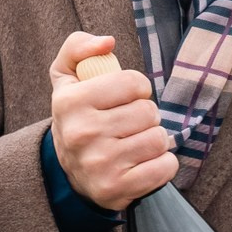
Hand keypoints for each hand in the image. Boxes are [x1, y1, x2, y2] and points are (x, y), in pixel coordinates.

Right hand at [47, 32, 176, 209]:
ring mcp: (98, 164)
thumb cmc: (77, 116)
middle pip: (148, 112)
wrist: (68, 173)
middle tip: (129, 124)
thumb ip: (79, 47)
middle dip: (146, 116)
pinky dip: (162, 164)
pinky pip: (165, 167)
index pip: (132, 82)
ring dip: (154, 140)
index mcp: (69, 102)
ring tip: (135, 143)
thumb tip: (108, 42)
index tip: (126, 98)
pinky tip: (143, 163)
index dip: (137, 88)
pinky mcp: (115, 189)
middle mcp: (81, 133)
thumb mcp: (67, 77)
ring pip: (159, 139)